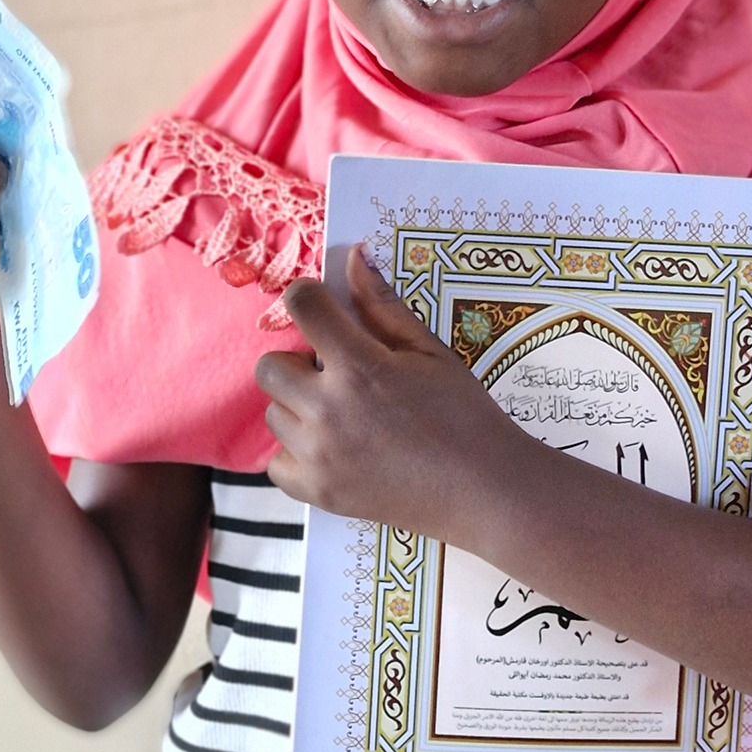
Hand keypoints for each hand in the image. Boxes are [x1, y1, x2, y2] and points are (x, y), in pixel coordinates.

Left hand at [255, 247, 524, 537]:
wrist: (482, 491)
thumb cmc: (464, 415)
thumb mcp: (430, 352)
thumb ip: (384, 306)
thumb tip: (354, 257)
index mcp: (359, 367)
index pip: (302, 307)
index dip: (309, 298)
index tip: (323, 309)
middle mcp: (328, 410)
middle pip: (269, 367)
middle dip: (299, 363)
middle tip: (338, 376)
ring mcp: (319, 456)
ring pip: (273, 414)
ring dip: (299, 407)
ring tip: (343, 417)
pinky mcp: (318, 493)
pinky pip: (276, 464)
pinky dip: (297, 455)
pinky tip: (332, 450)